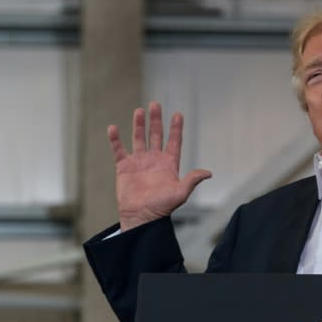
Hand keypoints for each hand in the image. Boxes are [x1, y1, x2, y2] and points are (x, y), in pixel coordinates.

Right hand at [108, 101, 211, 230]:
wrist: (141, 217)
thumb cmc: (162, 207)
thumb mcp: (180, 193)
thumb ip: (192, 180)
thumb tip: (208, 173)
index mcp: (169, 164)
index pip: (174, 142)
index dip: (176, 128)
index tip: (178, 114)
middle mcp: (154, 160)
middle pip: (156, 135)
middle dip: (156, 120)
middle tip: (155, 104)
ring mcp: (139, 162)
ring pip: (139, 138)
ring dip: (138, 125)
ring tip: (139, 111)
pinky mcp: (124, 167)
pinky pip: (119, 150)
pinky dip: (115, 140)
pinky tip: (113, 128)